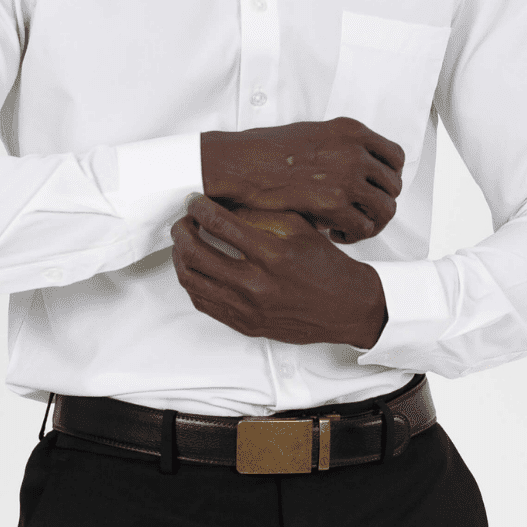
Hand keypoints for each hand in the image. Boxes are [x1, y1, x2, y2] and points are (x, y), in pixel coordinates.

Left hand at [170, 197, 387, 347]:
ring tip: (185, 243)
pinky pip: (202, 302)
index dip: (199, 208)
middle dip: (181, 230)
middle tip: (184, 221)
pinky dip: (193, 281)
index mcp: (273, 255)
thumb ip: (262, 215)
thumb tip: (225, 202)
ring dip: (181, 256)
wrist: (346, 308)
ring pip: (191, 280)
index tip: (195, 202)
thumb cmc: (327, 268)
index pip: (219, 224)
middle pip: (195, 253)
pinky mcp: (244, 324)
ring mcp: (248, 308)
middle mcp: (257, 284)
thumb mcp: (300, 228)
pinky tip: (197, 268)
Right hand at [200, 118, 403, 244]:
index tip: (377, 189)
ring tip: (350, 227)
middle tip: (362, 213)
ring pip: (385, 209)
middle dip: (380, 203)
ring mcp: (347, 176)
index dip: (390, 177)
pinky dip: (353, 236)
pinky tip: (335, 233)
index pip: (396, 156)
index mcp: (352, 131)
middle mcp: (355, 151)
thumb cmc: (268, 150)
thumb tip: (359, 167)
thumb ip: (343, 147)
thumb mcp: (315, 133)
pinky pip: (363, 227)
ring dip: (371, 222)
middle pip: (394, 185)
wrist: (243, 163)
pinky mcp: (334, 202)